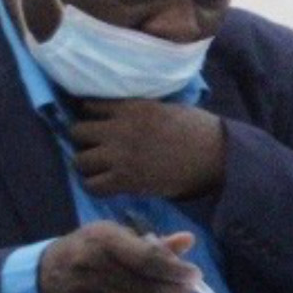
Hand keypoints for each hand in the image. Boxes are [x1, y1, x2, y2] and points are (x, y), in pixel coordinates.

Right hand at [36, 220, 199, 292]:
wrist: (48, 272)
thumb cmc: (92, 248)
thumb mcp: (117, 235)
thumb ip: (154, 243)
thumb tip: (188, 240)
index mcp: (103, 240)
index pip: (148, 259)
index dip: (176, 270)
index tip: (194, 273)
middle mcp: (91, 267)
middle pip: (147, 288)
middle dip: (176, 291)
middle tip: (189, 289)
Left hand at [72, 100, 225, 198]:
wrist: (215, 157)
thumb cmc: (199, 129)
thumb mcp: (166, 107)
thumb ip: (141, 110)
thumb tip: (125, 115)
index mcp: (132, 107)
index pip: (90, 105)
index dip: (93, 115)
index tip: (100, 123)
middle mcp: (120, 129)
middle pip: (77, 132)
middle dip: (85, 140)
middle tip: (98, 147)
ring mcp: (121, 156)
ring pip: (80, 160)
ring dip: (88, 164)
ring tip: (100, 167)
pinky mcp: (126, 181)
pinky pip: (92, 186)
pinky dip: (96, 186)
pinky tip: (108, 184)